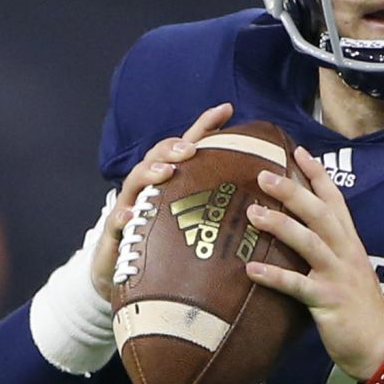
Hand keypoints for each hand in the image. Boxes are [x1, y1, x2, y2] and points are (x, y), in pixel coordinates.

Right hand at [89, 102, 236, 301]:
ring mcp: (130, 209)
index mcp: (172, 183)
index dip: (205, 126)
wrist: (125, 275)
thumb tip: (266, 195)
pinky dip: (121, 219)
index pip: (188, 148)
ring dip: (149, 173)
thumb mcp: (196, 221)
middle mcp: (148, 190)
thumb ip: (222, 204)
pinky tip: (128, 217)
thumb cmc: (167, 245)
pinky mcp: (116, 235)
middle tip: (189, 150)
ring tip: (166, 171)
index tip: (227, 109)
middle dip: (172, 149)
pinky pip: (116, 225)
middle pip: (156, 158)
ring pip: (134, 183)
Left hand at [244, 145, 383, 381]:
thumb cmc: (360, 310)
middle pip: (320, 214)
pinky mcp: (329, 301)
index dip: (318, 175)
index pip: (336, 201)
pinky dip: (274, 277)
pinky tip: (250, 270)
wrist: (381, 346)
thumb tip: (299, 235)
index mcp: (351, 244)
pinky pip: (298, 286)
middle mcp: (346, 254)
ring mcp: (338, 276)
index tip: (298, 151)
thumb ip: (328, 252)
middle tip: (263, 175)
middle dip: (293, 192)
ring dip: (281, 226)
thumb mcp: (348, 272)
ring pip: (310, 242)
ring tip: (252, 213)